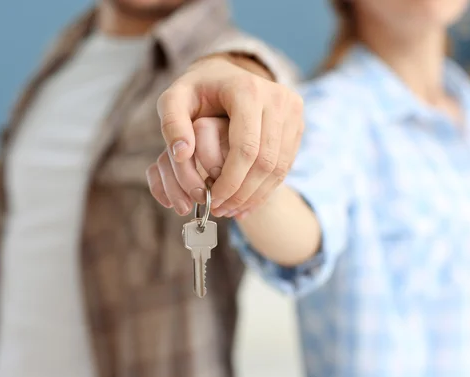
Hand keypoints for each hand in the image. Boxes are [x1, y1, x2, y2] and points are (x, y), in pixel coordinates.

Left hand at [148, 55, 303, 217]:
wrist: (224, 73)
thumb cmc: (196, 90)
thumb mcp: (173, 99)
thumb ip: (171, 125)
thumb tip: (181, 154)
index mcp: (247, 90)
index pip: (246, 148)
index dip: (231, 181)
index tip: (213, 200)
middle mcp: (277, 97)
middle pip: (266, 161)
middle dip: (243, 192)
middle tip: (222, 210)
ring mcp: (292, 110)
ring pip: (280, 167)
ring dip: (256, 194)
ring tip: (233, 209)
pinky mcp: (298, 122)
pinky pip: (286, 163)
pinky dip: (267, 187)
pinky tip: (247, 201)